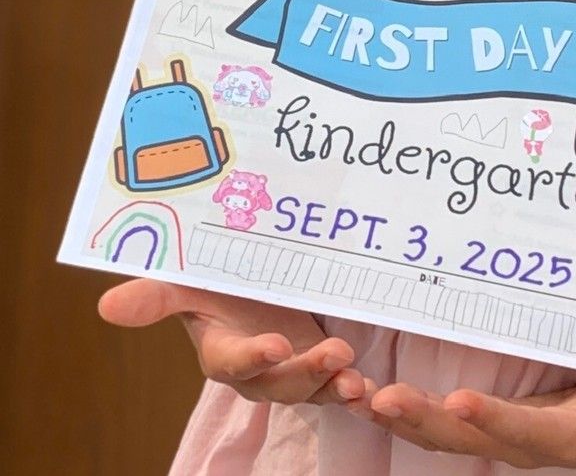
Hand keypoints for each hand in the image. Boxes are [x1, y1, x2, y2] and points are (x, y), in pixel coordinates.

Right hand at [98, 279, 363, 404]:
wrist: (258, 283)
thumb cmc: (218, 280)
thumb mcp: (188, 280)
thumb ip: (156, 295)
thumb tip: (106, 307)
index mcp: (222, 351)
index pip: (233, 362)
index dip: (252, 357)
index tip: (275, 345)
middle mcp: (257, 371)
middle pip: (280, 384)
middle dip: (306, 374)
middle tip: (335, 355)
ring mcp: (292, 372)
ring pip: (312, 390)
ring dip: (334, 386)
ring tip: (355, 379)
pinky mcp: (321, 369)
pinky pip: (337, 387)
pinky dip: (355, 392)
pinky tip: (371, 390)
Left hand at [350, 375, 575, 475]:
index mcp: (567, 437)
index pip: (528, 435)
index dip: (495, 423)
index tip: (460, 403)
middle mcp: (523, 441)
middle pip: (469, 440)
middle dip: (424, 422)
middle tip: (381, 398)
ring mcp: (496, 431)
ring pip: (439, 433)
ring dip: (398, 418)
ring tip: (354, 394)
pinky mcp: (478, 417)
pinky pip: (431, 418)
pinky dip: (393, 408)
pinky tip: (355, 389)